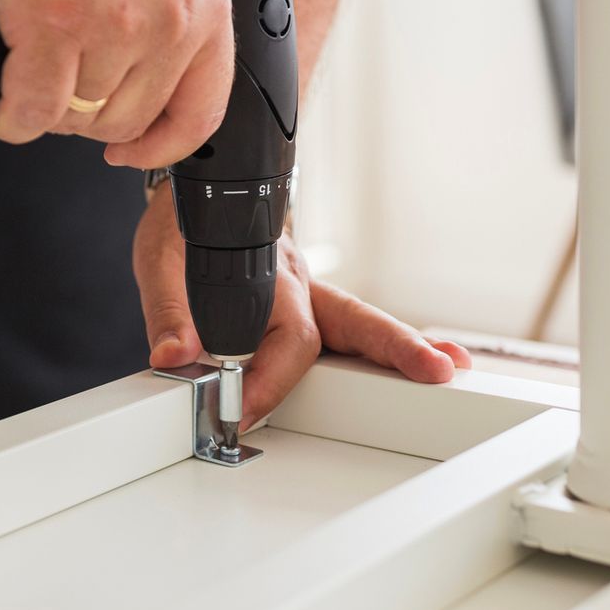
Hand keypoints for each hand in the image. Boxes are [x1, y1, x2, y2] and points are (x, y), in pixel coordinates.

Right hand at [0, 0, 233, 167]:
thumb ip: (165, 12)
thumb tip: (136, 73)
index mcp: (205, 7)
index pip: (202, 112)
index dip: (162, 147)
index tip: (132, 153)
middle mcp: (170, 22)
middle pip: (125, 121)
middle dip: (84, 118)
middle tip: (54, 87)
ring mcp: (113, 27)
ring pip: (75, 118)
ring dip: (43, 109)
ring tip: (24, 75)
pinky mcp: (54, 24)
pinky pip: (32, 108)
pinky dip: (11, 113)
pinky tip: (2, 96)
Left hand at [133, 196, 472, 428]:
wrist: (192, 196)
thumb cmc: (185, 227)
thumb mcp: (161, 260)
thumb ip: (169, 310)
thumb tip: (176, 356)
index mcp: (270, 277)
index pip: (287, 339)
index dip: (269, 383)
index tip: (244, 413)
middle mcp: (301, 286)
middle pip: (356, 321)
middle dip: (396, 348)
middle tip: (436, 370)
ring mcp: (312, 296)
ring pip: (362, 325)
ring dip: (403, 349)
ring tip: (448, 368)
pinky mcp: (309, 307)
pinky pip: (350, 329)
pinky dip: (384, 346)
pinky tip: (416, 360)